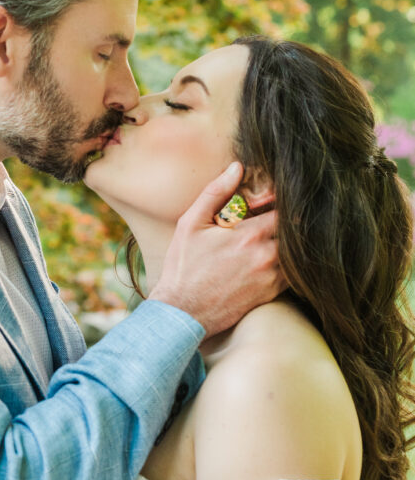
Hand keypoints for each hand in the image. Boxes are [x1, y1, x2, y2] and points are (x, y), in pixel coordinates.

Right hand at [149, 162, 283, 336]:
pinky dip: (288, 264)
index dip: (283, 201)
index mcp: (249, 235)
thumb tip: (237, 167)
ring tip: (274, 237)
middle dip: (288, 222)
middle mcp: (266, 256)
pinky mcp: (271, 293)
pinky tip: (272, 258)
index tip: (274, 201)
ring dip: (290, 243)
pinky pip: (292, 274)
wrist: (183, 312)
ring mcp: (271, 277)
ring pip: (296, 252)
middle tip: (276, 217)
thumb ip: (215, 193)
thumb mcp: (191, 224)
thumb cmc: (183, 267)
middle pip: (294, 230)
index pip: (284, 209)